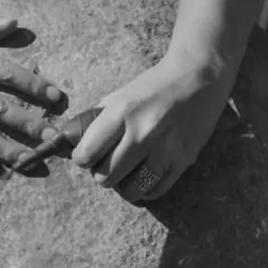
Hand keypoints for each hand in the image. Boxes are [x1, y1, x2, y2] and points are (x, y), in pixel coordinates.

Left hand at [69, 54, 232, 201]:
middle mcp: (142, 132)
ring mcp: (166, 148)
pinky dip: (145, 190)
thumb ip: (96, 120)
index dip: (82, 159)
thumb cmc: (153, 86)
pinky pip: (156, 190)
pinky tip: (143, 178)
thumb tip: (68, 144)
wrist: (198, 77)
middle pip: (106, 177)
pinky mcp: (184, 159)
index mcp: (121, 112)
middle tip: (108, 164)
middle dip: (102, 173)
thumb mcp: (119, 96)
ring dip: (123, 185)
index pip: (86, 155)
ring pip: (131, 190)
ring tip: (125, 174)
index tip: (88, 156)